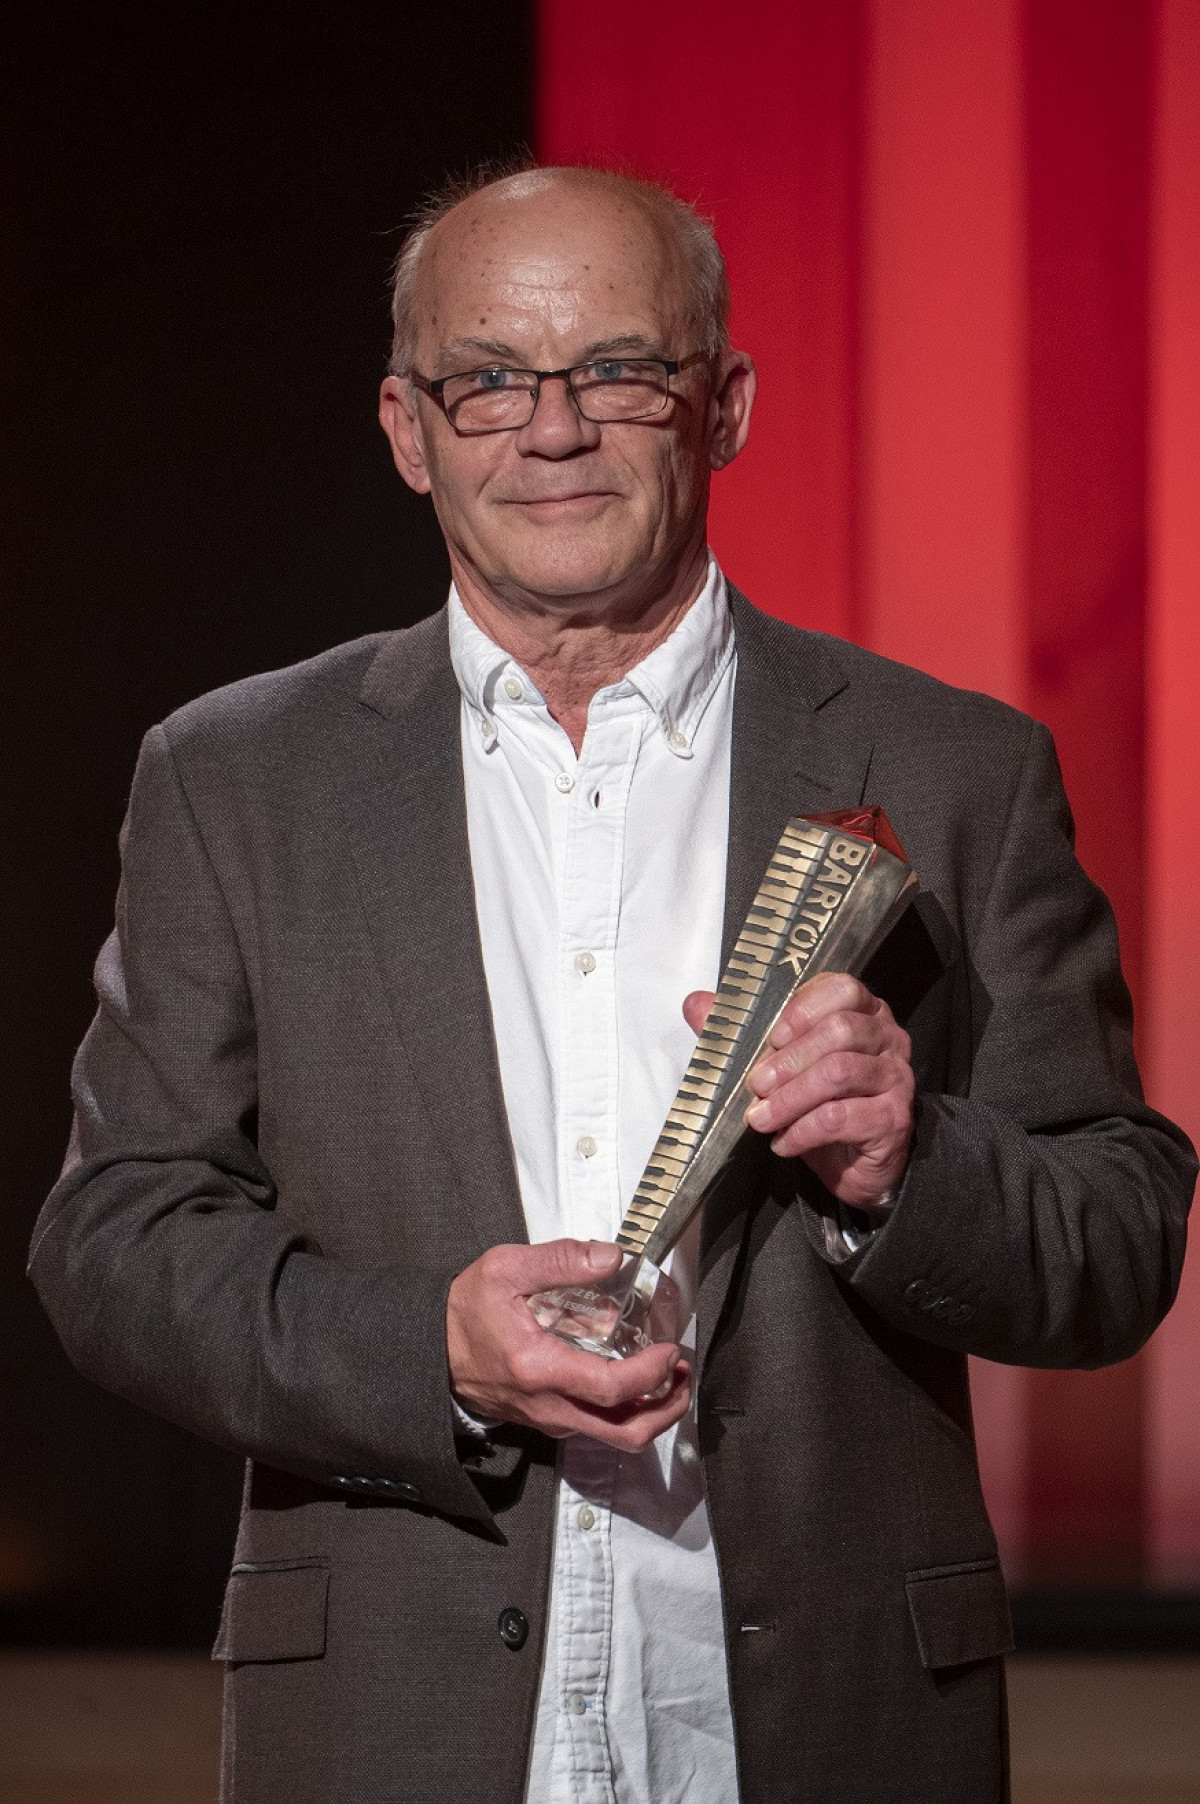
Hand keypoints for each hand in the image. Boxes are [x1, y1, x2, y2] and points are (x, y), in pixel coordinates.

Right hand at [446, 1239, 690, 1449]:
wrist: (431, 1351)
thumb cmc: (466, 1311)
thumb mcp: (505, 1269)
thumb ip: (559, 1260)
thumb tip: (611, 1256)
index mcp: (538, 1369)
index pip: (609, 1389)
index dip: (650, 1374)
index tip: (670, 1350)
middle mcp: (548, 1406)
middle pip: (624, 1433)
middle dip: (667, 1410)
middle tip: (684, 1376)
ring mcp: (549, 1419)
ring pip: (614, 1436)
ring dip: (652, 1411)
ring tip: (670, 1376)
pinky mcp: (549, 1421)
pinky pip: (597, 1427)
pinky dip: (627, 1410)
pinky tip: (636, 1378)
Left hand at [683, 973, 913, 1207]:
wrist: (852, 1164)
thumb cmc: (817, 1103)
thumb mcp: (777, 1065)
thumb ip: (742, 1032)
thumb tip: (695, 1003)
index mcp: (862, 1011)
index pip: (842, 989)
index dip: (803, 1008)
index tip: (771, 1035)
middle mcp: (887, 1037)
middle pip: (840, 1031)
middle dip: (789, 1059)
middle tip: (755, 1084)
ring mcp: (895, 1077)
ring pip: (840, 1072)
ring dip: (790, 1098)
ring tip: (759, 1119)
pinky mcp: (894, 1118)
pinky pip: (844, 1117)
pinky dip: (804, 1131)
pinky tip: (782, 1143)